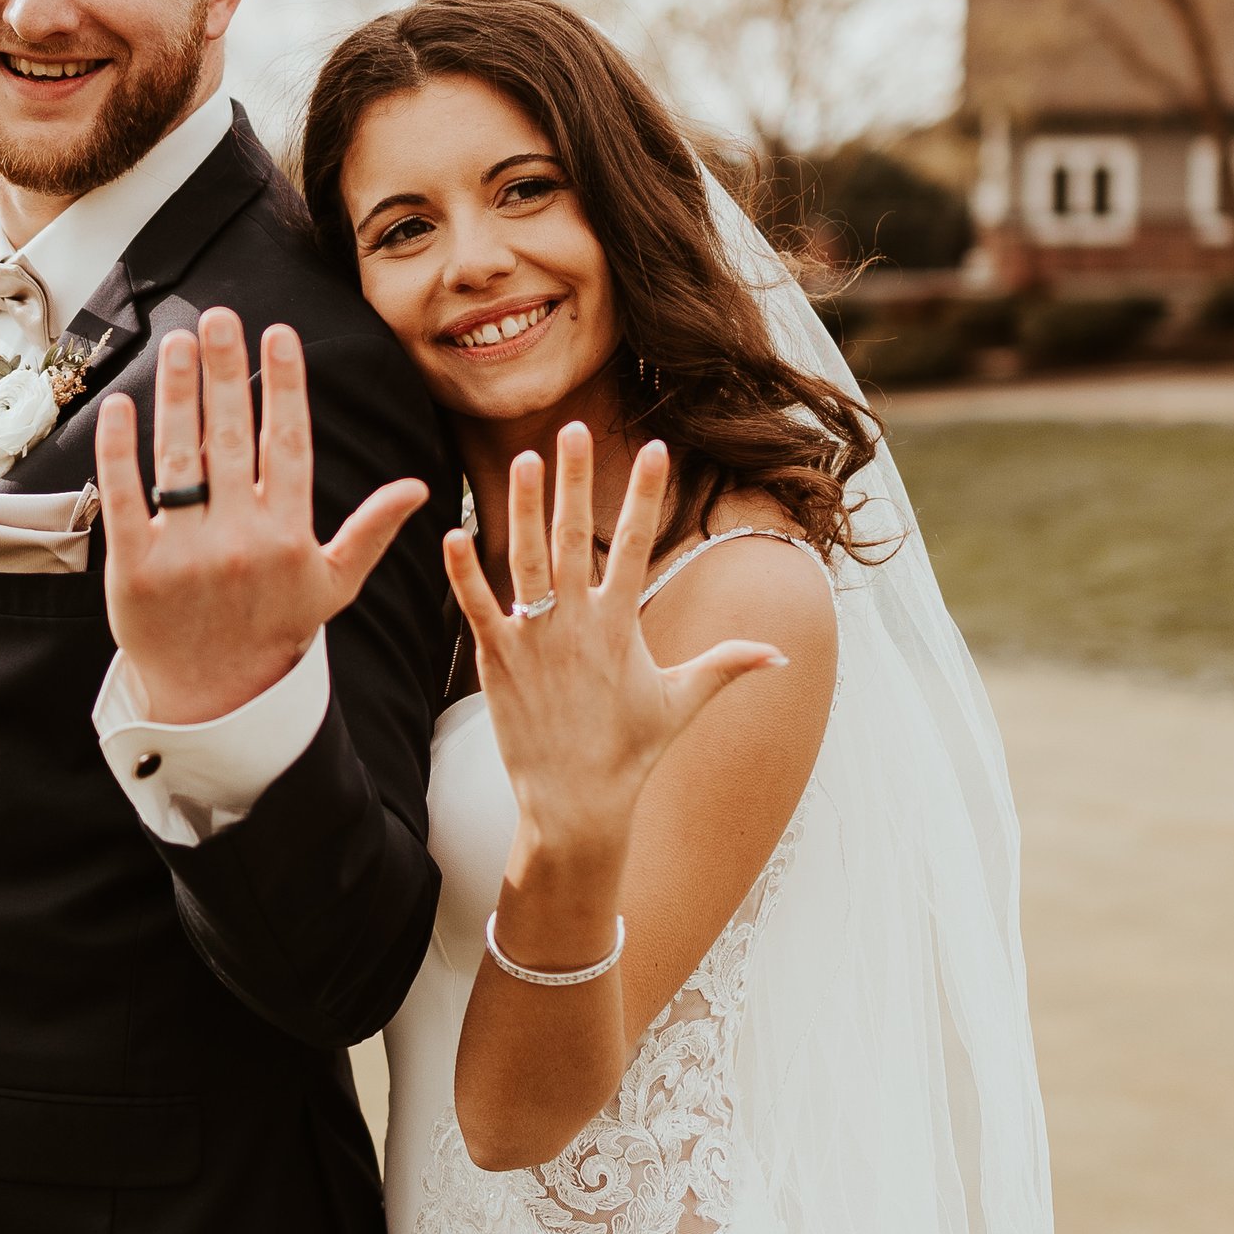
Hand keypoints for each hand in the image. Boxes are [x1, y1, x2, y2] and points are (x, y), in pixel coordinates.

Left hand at [95, 310, 428, 724]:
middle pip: (231, 439)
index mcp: (288, 536)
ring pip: (179, 458)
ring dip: (178, 394)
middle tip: (220, 317)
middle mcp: (239, 540)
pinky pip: (125, 497)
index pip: (288, 444)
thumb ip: (371, 530)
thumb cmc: (276, 632)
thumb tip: (418, 486)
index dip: (284, 385)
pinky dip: (120, 449)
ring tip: (179, 342)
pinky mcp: (134, 570)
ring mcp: (183, 554)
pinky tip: (123, 404)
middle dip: (226, 371)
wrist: (214, 699)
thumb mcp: (334, 584)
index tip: (277, 334)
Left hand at [442, 428, 784, 869]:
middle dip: (574, 478)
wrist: (576, 804)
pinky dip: (464, 572)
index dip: (645, 494)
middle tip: (571, 429)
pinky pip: (478, 607)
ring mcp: (534, 639)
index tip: (655, 448)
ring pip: (525, 559)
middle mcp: (578, 623)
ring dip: (522, 507)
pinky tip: (453, 533)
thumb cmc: (631, 754)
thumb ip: (726, 667)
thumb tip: (781, 656)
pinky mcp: (497, 661)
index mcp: (622, 626)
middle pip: (574, 535)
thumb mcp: (682, 704)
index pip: (636, 544)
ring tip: (522, 459)